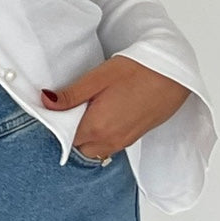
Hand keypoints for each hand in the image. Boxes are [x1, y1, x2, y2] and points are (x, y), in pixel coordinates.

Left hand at [41, 56, 190, 159]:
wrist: (173, 75)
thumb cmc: (137, 71)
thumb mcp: (99, 77)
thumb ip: (71, 94)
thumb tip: (45, 102)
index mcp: (96, 127)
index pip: (64, 139)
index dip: (56, 126)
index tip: (54, 111)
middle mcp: (109, 141)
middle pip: (78, 148)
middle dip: (69, 133)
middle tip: (69, 108)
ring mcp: (123, 142)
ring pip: (94, 149)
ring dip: (85, 136)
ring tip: (85, 109)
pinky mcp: (133, 138)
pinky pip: (108, 146)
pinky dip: (99, 136)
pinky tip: (102, 114)